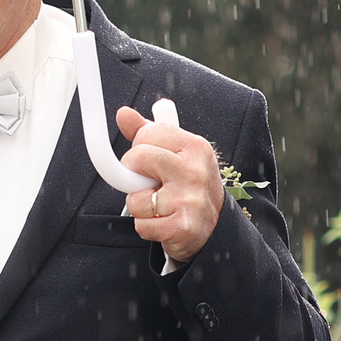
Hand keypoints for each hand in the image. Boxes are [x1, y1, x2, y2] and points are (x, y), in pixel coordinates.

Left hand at [116, 106, 222, 264]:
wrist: (216, 225)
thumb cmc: (190, 185)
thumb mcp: (176, 153)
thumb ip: (148, 132)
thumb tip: (124, 114)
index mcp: (195, 147)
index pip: (146, 133)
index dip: (138, 148)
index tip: (146, 160)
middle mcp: (195, 171)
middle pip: (138, 158)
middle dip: (133, 173)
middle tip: (147, 181)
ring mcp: (190, 199)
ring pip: (135, 198)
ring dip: (140, 205)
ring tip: (160, 204)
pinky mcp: (183, 226)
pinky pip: (142, 225)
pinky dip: (147, 227)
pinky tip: (164, 221)